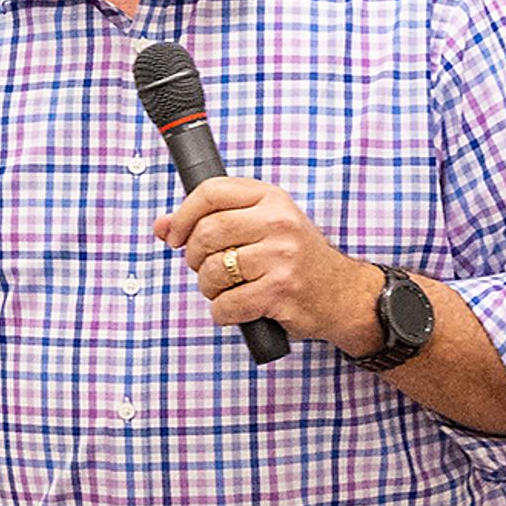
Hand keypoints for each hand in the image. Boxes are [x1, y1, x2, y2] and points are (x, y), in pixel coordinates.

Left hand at [155, 177, 377, 351]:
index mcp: (271, 198)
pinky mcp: (280, 292)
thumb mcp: (262, 227)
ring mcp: (281, 257)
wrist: (345, 295)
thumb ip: (213, 220)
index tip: (174, 236)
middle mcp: (278, 222)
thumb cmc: (296, 260)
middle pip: (206, 233)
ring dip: (208, 288)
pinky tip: (238, 308)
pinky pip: (226, 305)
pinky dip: (222, 312)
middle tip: (203, 268)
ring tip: (227, 289)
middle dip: (193, 257)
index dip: (182, 215)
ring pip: (211, 272)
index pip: (210, 192)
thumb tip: (161, 227)